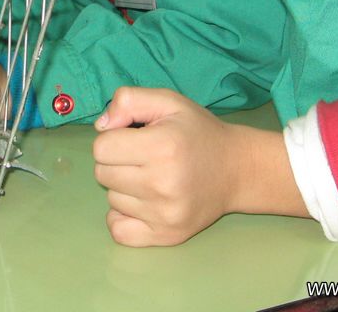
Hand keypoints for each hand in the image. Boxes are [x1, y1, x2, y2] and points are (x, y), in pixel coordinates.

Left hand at [92, 87, 306, 246]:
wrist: (236, 170)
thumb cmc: (197, 132)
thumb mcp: (168, 101)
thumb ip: (128, 100)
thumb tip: (101, 126)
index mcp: (162, 146)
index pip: (101, 148)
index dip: (113, 138)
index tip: (134, 138)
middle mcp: (162, 183)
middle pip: (102, 173)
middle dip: (117, 162)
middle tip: (143, 157)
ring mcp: (164, 214)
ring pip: (111, 200)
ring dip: (124, 188)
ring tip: (151, 177)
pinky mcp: (166, 236)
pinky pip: (118, 230)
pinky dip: (123, 217)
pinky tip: (142, 203)